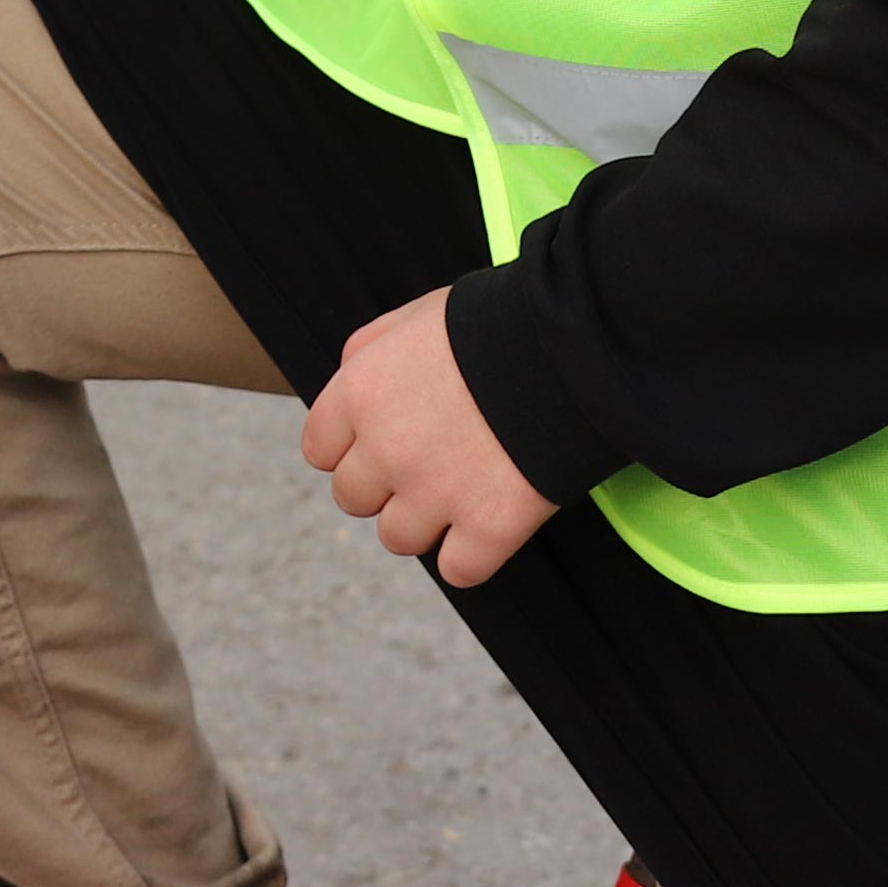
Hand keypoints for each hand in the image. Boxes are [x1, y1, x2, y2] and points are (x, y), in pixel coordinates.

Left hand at [300, 288, 557, 589]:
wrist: (567, 347)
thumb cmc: (491, 323)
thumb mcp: (416, 316)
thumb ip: (371, 348)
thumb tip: (349, 375)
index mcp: (360, 393)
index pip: (320, 450)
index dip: (350, 448)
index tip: (379, 442)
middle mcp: (385, 450)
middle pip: (353, 498)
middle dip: (383, 485)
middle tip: (425, 464)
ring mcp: (435, 494)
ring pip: (398, 539)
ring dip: (424, 522)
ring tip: (459, 491)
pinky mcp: (488, 528)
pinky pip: (459, 569)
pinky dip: (472, 555)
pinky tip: (488, 525)